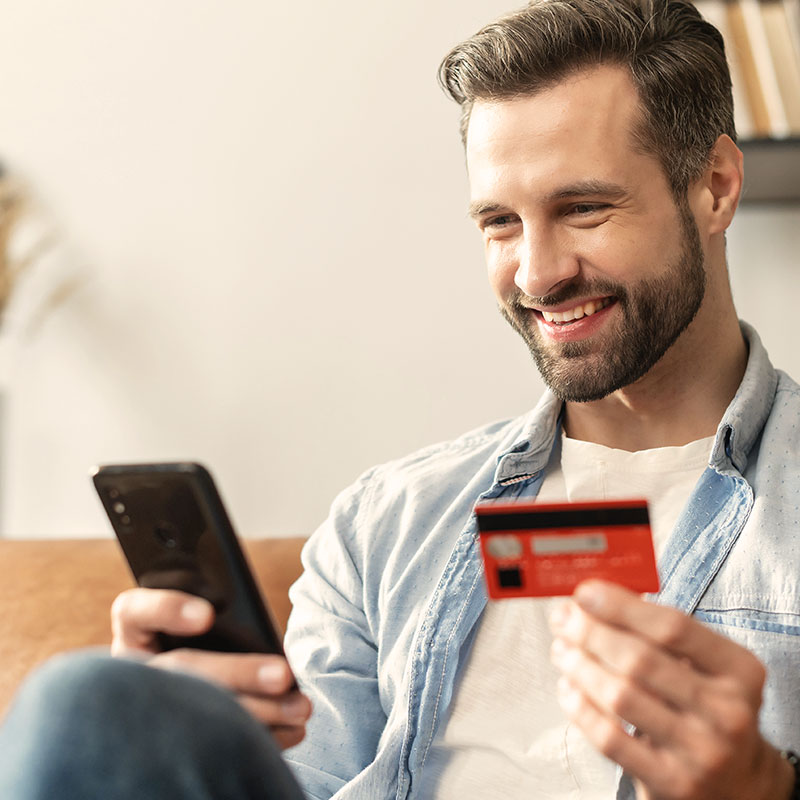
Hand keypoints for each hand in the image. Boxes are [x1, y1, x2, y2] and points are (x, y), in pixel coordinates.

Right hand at [111, 588, 310, 748]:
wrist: (167, 711)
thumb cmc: (194, 644)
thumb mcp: (191, 621)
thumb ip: (216, 611)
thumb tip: (261, 630)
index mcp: (136, 634)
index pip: (133, 612)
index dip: (167, 610)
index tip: (208, 616)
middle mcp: (134, 675)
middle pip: (181, 670)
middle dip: (238, 673)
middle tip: (284, 675)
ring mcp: (150, 713)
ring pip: (199, 716)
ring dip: (258, 713)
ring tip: (300, 707)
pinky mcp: (172, 746)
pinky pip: (215, 748)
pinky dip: (260, 740)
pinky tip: (293, 733)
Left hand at [548, 580, 794, 799]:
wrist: (740, 786)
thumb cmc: (708, 709)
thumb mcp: (708, 668)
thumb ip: (661, 634)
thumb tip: (596, 599)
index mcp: (740, 670)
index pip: (673, 627)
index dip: (622, 606)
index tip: (584, 592)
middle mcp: (728, 711)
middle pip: (640, 659)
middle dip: (590, 632)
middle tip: (562, 618)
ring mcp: (701, 752)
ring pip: (621, 696)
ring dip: (580, 665)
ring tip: (561, 650)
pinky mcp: (672, 783)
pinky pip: (610, 738)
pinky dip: (580, 707)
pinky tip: (568, 687)